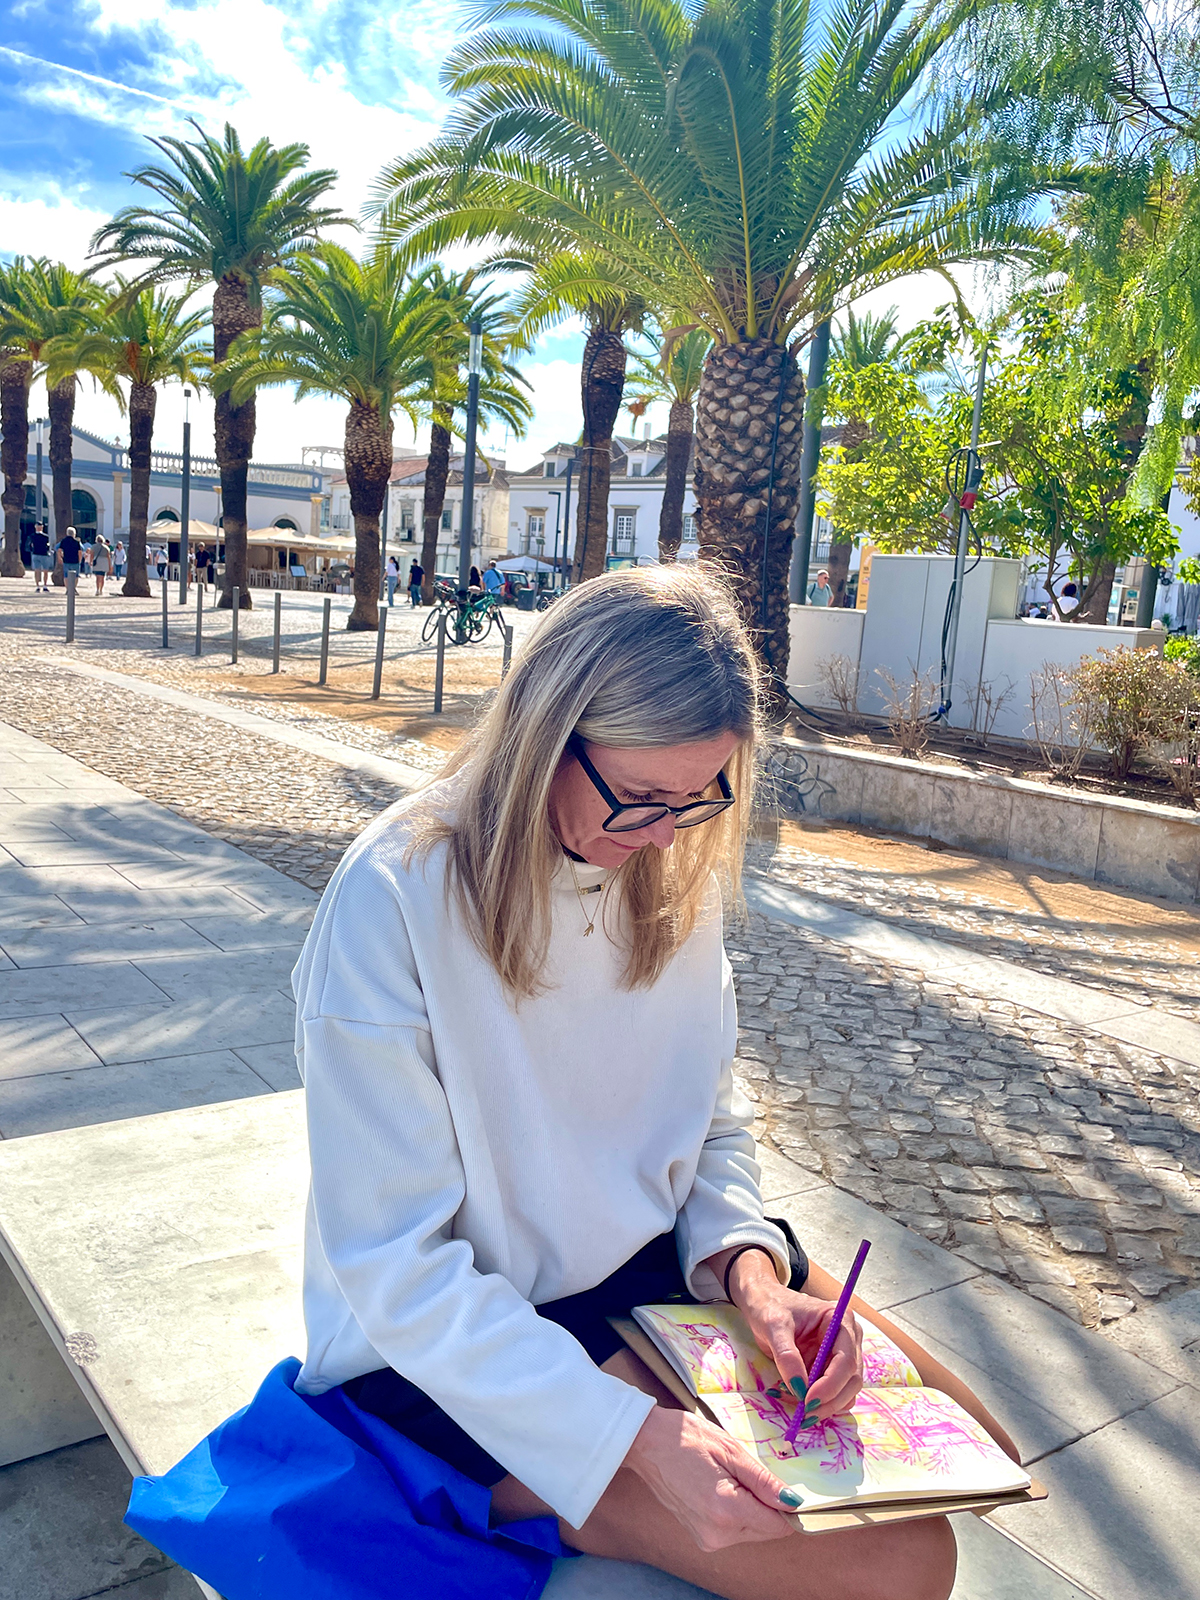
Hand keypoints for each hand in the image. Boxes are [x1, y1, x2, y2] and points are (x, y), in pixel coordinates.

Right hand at [623, 1405, 798, 1550]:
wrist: (645, 1443)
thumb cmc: (686, 1438)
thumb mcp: (730, 1450)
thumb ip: (763, 1481)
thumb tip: (793, 1502)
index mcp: (726, 1511)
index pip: (778, 1526)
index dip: (787, 1506)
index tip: (782, 1482)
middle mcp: (717, 1534)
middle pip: (766, 1530)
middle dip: (767, 1504)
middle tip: (746, 1470)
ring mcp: (706, 1539)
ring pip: (751, 1530)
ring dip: (751, 1507)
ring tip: (729, 1475)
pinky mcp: (701, 1537)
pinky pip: (734, 1530)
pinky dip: (737, 1511)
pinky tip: (720, 1485)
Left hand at [729, 1255, 863, 1422]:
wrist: (762, 1301)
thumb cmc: (769, 1305)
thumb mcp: (773, 1325)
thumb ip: (787, 1355)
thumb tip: (798, 1387)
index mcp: (841, 1320)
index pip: (846, 1360)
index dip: (831, 1384)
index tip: (808, 1400)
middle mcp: (848, 1338)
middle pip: (851, 1380)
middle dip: (829, 1401)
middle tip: (804, 1414)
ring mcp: (841, 1354)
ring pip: (845, 1391)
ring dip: (825, 1406)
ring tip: (796, 1408)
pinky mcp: (830, 1368)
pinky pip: (833, 1393)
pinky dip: (818, 1403)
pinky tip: (795, 1399)